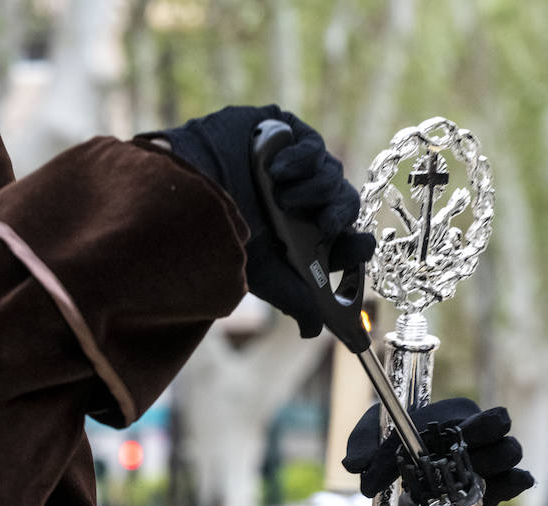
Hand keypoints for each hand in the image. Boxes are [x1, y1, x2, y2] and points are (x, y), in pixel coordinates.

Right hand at [141, 105, 374, 336]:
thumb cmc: (218, 235)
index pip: (344, 239)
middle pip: (344, 205)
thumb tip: (314, 331)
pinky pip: (312, 145)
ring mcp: (293, 165)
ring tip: (280, 197)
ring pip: (331, 174)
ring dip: (314, 189)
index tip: (360, 247)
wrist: (186, 192)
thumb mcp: (262, 273)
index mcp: (300, 233)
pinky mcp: (282, 132)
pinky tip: (275, 170)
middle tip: (325, 225)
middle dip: (338, 215)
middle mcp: (300, 199)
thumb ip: (294, 300)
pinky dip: (301, 158)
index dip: (357, 245)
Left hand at [342, 398, 533, 505]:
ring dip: (493, 466)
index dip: (458, 427)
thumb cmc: (391, 453)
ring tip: (466, 481)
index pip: (465, 412)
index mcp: (455, 413)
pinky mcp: (497, 488)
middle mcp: (477, 433)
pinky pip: (517, 480)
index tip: (439, 447)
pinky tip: (499, 488)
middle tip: (458, 458)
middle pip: (499, 426)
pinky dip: (513, 482)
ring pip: (510, 452)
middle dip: (483, 441)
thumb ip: (362, 448)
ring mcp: (491, 460)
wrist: (405, 492)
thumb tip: (354, 465)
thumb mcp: (370, 446)